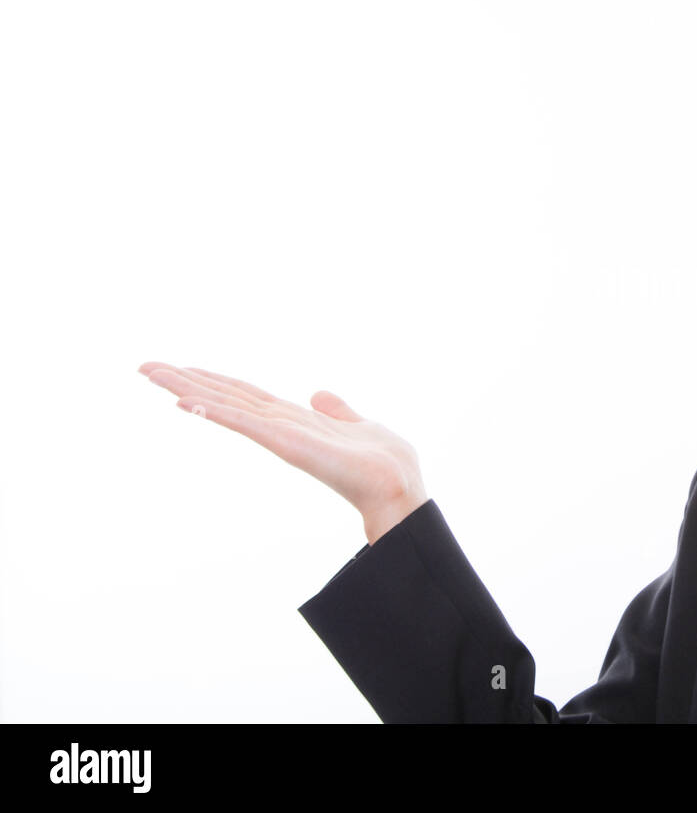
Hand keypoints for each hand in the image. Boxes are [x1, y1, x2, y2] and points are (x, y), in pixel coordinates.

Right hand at [138, 362, 428, 543]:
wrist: (396, 485)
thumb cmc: (382, 462)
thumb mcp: (357, 424)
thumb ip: (336, 410)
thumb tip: (318, 393)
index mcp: (294, 420)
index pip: (245, 395)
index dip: (213, 380)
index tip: (180, 367)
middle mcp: (280, 426)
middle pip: (225, 397)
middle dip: (186, 381)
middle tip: (144, 366)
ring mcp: (279, 435)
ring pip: (226, 406)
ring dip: (188, 389)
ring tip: (151, 373)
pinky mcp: (285, 443)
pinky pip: (244, 422)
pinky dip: (215, 411)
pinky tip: (185, 401)